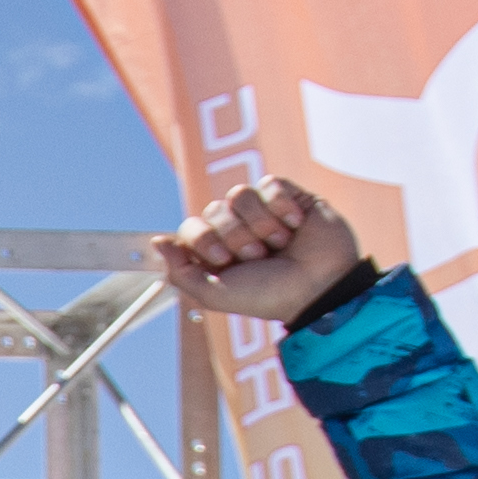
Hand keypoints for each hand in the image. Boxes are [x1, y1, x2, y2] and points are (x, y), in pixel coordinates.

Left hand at [155, 174, 367, 322]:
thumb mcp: (216, 295)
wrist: (320, 287)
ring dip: (260, 225)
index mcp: (216, 252)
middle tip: (259, 257)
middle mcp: (236, 229)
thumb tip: (157, 242)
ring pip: (240, 195)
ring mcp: (262, 211)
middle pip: (214, 210)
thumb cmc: (269, 295)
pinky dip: (282, 207)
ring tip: (280, 244)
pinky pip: (269, 183)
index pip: (190, 227)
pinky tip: (296, 226)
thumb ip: (181, 272)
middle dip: (236, 237)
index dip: (204, 240)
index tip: (223, 260)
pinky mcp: (288, 196)